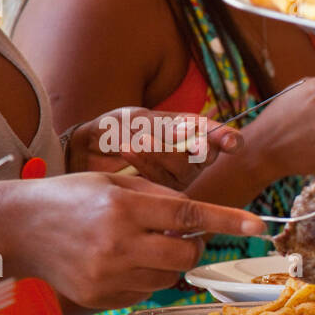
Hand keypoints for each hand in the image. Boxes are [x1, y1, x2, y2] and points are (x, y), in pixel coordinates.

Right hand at [0, 173, 262, 309]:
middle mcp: (118, 244)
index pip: (189, 215)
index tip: (257, 226)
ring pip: (169, 277)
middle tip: (177, 236)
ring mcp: (108, 274)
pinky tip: (120, 263)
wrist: (17, 229)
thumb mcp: (112, 185)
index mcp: (123, 209)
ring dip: (167, 263)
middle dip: (191, 246)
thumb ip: (158, 200)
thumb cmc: (69, 199)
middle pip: (186, 254)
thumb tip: (197, 219)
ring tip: (139, 247)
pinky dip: (144, 279)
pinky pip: (145, 292)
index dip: (227, 221)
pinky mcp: (100, 296)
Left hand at [68, 108, 241, 189]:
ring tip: (138, 139)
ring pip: (182, 168)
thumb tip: (189, 133)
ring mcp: (176, 179)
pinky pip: (160, 181)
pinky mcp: (161, 195)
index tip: (230, 142)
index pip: (218, 137)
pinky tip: (126, 149)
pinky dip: (144, 162)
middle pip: (203, 154)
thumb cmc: (115, 130)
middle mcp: (190, 159)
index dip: (228, 139)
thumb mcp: (138, 120)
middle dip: (190, 145)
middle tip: (177, 136)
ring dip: (160, 151)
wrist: (84, 151)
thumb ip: (164, 128)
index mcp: (190, 134)